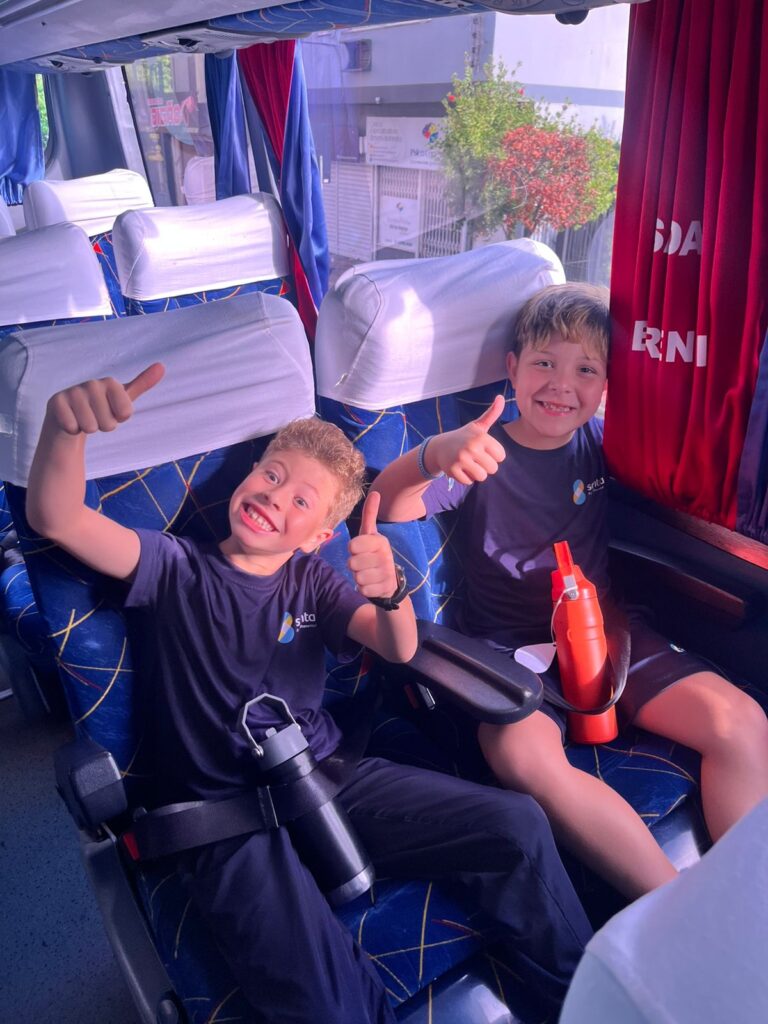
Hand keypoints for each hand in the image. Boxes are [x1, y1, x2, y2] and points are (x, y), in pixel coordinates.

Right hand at [46, 363, 164, 434]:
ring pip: (90, 427)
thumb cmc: (101, 407)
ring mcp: (72, 392)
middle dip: (103, 426)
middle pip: (108, 423)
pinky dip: (73, 430)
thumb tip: (162, 366)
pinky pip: (72, 428)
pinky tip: (70, 420)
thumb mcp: (123, 398)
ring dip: (88, 428)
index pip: (125, 413)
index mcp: (110, 383)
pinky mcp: (55, 402)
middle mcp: (91, 384)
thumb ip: (142, 383)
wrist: (71, 415)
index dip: (119, 419)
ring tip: (84, 418)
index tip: (113, 412)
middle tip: (96, 417)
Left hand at [347, 491, 397, 599]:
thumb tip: (375, 492)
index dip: (352, 549)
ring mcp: (386, 573)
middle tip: (363, 563)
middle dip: (354, 565)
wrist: (389, 579)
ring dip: (358, 577)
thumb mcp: (371, 534)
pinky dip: (364, 588)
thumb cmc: (373, 553)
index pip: (353, 545)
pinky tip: (371, 583)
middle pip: (352, 563)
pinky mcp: (384, 588)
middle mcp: (386, 556)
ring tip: (367, 573)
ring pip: (357, 577)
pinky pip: (363, 589)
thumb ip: (370, 515)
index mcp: (380, 541)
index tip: (360, 549)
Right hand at [426, 395, 505, 483]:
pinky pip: (469, 482)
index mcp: (481, 437)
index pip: (501, 456)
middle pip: (493, 468)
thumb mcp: (478, 425)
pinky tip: (460, 468)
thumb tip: (501, 397)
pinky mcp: (453, 470)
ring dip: (476, 473)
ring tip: (468, 464)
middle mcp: (472, 447)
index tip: (483, 449)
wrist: (440, 447)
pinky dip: (465, 478)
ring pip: (482, 477)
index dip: (494, 455)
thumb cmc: (464, 437)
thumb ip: (492, 413)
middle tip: (475, 458)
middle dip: (485, 465)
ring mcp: (461, 459)